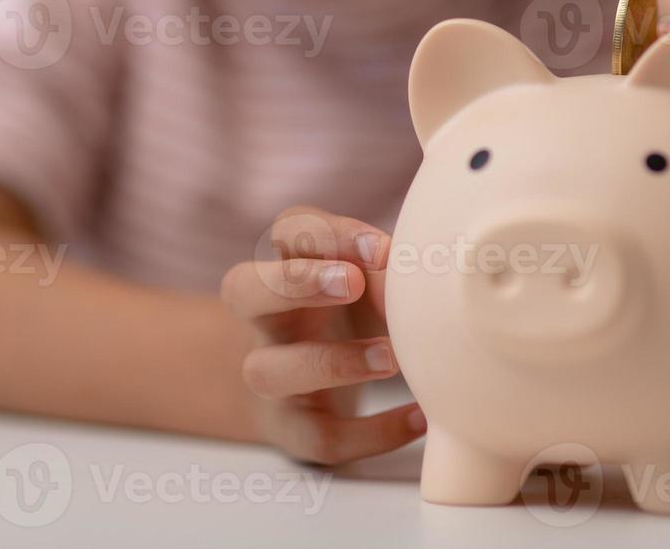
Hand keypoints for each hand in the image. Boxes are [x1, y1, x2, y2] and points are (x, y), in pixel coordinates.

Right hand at [220, 206, 425, 464]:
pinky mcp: (293, 428)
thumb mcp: (365, 282)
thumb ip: (386, 271)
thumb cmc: (346, 314)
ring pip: (268, 370)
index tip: (383, 249)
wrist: (300, 389)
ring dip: (330, 362)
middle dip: (296, 282)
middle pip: (243, 289)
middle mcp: (265, 318)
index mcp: (285, 265)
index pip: (287, 231)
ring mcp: (271, 375)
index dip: (328, 234)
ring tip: (392, 359)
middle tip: (353, 282)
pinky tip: (419, 417)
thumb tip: (425, 270)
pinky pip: (320, 437)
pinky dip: (371, 432)